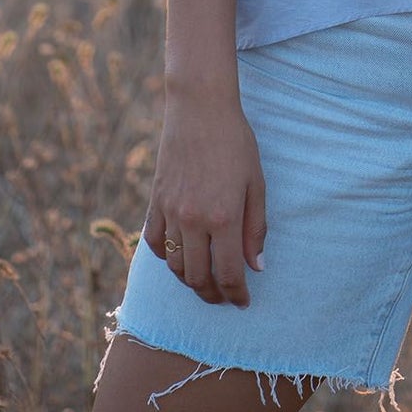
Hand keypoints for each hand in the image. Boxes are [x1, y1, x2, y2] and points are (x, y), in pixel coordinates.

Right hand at [142, 87, 267, 307]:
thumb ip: (256, 228)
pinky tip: (180, 257)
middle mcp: (193, 219)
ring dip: (189, 281)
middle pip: (197, 277)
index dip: (236, 294)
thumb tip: (256, 267)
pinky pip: (155, 243)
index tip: (243, 302)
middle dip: (212, 295)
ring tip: (204, 281)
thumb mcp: (257, 183)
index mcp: (224, 216)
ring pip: (174, 266)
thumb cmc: (235, 142)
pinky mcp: (155, 201)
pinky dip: (166, 257)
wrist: (200, 109)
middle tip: (224, 298)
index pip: (228, 273)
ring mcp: (170, 211)